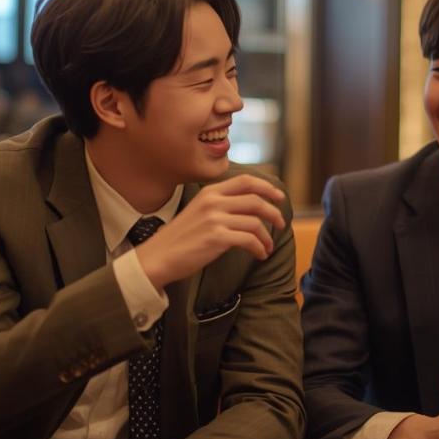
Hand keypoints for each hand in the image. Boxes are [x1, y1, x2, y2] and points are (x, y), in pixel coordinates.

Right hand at [135, 174, 285, 288]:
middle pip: (255, 200)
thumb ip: (221, 205)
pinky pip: (249, 240)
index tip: (279, 197)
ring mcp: (215, 219)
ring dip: (267, 236)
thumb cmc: (180, 238)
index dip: (267, 187)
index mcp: (210, 192)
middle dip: (273, 212)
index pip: (246, 181)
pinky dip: (260, 247)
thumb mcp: (199, 211)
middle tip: (281, 223)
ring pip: (255, 222)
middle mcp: (213, 202)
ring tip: (267, 247)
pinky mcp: (216, 238)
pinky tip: (260, 254)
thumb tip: (251, 207)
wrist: (158, 257)